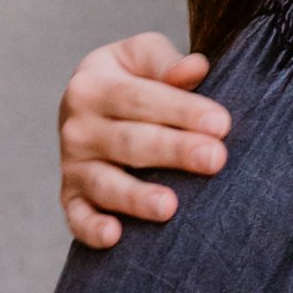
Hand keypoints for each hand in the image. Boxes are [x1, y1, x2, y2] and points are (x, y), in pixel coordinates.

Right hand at [58, 36, 230, 248]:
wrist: (91, 104)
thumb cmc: (130, 78)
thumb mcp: (141, 56)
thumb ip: (166, 62)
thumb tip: (194, 69)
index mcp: (92, 85)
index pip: (140, 98)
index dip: (182, 110)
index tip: (221, 124)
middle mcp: (77, 127)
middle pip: (129, 142)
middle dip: (174, 151)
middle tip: (215, 159)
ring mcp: (72, 165)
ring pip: (105, 184)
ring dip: (136, 197)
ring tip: (170, 206)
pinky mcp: (70, 197)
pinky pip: (77, 217)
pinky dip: (91, 229)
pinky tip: (114, 236)